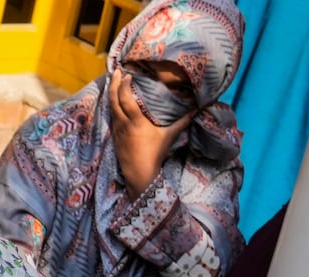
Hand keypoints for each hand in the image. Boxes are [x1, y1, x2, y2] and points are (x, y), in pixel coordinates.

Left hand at [108, 69, 191, 196]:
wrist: (140, 174)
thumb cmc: (155, 154)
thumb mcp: (169, 136)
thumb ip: (183, 122)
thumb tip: (198, 109)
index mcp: (136, 121)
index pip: (126, 98)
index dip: (124, 84)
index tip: (127, 74)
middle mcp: (123, 124)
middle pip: (113, 100)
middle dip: (114, 83)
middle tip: (116, 71)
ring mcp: (116, 131)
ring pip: (110, 108)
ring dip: (111, 94)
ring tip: (114, 82)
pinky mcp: (114, 137)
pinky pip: (111, 117)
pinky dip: (112, 106)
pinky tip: (114, 102)